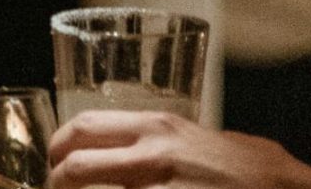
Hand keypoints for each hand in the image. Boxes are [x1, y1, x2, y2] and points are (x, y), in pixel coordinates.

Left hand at [47, 110, 310, 188]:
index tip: (54, 165)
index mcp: (158, 127)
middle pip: (72, 170)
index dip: (57, 150)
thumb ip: (165, 141)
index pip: (82, 129)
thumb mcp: (205, 139)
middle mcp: (152, 157)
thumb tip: (131, 151)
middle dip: (55, 186)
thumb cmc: (256, 170)